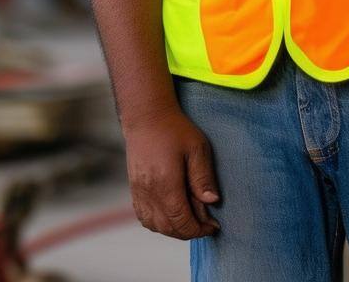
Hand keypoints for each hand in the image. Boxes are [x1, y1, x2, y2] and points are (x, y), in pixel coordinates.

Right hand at [123, 104, 221, 240]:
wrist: (147, 117)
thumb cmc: (175, 129)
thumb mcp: (197, 148)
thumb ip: (203, 177)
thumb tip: (212, 201)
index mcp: (166, 183)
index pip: (181, 220)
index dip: (199, 229)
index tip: (213, 227)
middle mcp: (149, 192)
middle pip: (168, 227)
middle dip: (189, 232)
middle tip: (205, 225)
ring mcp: (139, 192)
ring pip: (155, 226)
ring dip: (174, 230)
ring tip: (191, 220)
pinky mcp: (134, 189)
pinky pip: (144, 217)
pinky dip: (159, 224)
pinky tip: (172, 215)